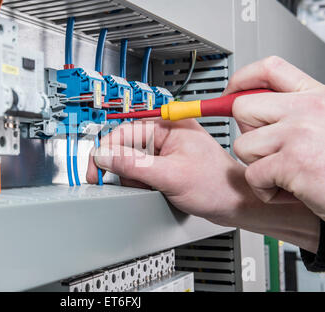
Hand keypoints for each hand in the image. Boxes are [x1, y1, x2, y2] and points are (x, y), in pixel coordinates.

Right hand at [86, 118, 319, 251]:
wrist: (234, 203)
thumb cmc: (216, 185)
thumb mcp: (170, 175)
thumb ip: (134, 165)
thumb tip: (105, 156)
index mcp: (168, 125)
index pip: (123, 132)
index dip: (106, 151)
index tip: (96, 170)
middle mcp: (165, 134)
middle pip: (124, 146)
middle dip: (124, 168)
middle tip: (131, 183)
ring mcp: (164, 149)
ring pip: (130, 160)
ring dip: (133, 177)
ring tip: (152, 187)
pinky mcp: (164, 162)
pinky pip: (140, 169)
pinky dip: (140, 182)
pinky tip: (154, 189)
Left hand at [228, 56, 324, 219]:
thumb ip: (294, 112)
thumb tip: (248, 110)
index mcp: (317, 97)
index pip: (269, 69)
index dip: (240, 80)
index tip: (229, 93)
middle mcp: (308, 109)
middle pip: (242, 108)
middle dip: (247, 134)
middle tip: (271, 152)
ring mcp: (299, 133)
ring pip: (242, 145)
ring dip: (259, 167)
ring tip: (289, 175)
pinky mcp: (292, 162)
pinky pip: (252, 176)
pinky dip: (267, 191)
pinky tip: (294, 192)